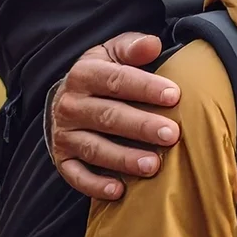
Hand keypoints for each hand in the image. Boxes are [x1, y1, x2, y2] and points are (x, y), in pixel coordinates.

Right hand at [50, 33, 181, 199]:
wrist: (66, 98)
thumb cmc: (104, 74)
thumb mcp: (113, 53)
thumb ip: (132, 47)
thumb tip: (152, 45)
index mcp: (85, 74)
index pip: (117, 80)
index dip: (146, 88)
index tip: (175, 95)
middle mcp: (71, 105)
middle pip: (109, 116)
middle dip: (141, 126)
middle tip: (172, 134)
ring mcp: (65, 134)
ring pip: (94, 148)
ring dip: (124, 158)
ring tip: (154, 165)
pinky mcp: (62, 159)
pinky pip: (76, 175)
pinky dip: (96, 185)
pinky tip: (119, 191)